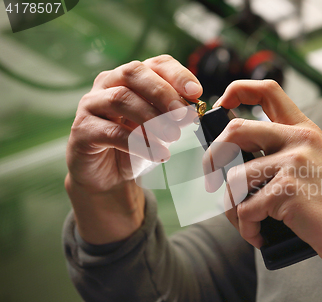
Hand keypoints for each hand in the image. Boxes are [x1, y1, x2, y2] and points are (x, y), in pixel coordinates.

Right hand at [65, 55, 202, 243]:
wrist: (108, 175)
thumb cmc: (136, 144)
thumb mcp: (160, 127)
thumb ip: (174, 115)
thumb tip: (195, 110)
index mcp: (131, 77)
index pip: (156, 63)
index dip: (178, 75)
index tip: (197, 92)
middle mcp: (108, 83)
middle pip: (134, 73)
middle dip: (163, 93)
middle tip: (183, 116)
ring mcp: (91, 105)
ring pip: (121, 99)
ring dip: (152, 119)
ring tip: (173, 138)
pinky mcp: (82, 130)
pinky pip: (111, 132)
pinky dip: (138, 143)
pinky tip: (158, 154)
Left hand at [210, 79, 321, 301]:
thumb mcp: (314, 164)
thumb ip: (282, 153)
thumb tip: (232, 162)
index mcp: (304, 129)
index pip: (267, 90)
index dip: (236, 90)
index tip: (220, 107)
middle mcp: (298, 139)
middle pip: (235, 131)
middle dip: (212, 158)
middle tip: (212, 181)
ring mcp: (294, 163)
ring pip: (235, 179)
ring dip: (231, 208)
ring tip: (246, 223)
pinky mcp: (288, 190)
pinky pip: (246, 209)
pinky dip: (246, 228)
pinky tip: (259, 235)